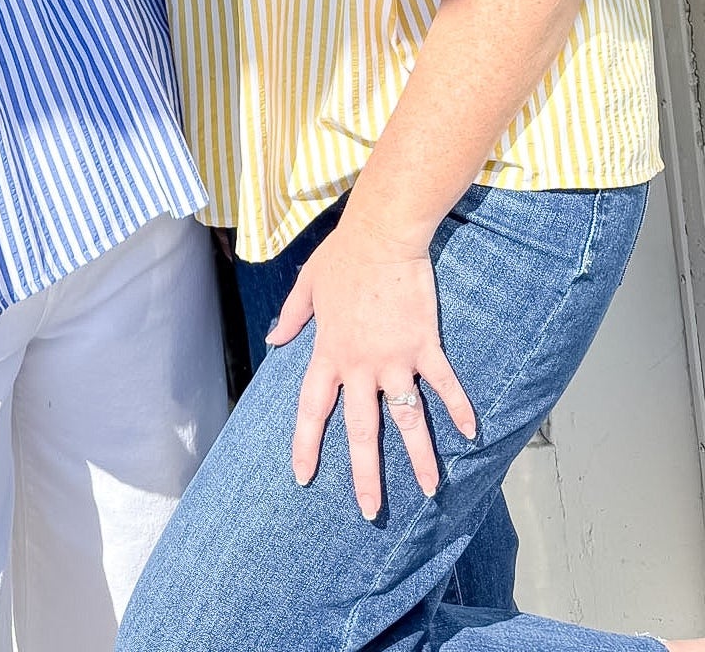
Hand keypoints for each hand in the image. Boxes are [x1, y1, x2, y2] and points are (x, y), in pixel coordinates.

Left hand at [267, 212, 476, 518]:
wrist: (382, 234)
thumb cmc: (343, 254)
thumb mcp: (307, 284)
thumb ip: (292, 316)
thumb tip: (274, 340)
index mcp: (329, 352)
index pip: (313, 408)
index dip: (307, 444)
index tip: (303, 476)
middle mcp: (361, 365)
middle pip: (362, 430)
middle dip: (366, 475)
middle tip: (370, 512)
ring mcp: (395, 358)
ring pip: (408, 419)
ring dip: (420, 457)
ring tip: (430, 491)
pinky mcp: (425, 345)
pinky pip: (444, 384)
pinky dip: (458, 408)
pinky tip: (470, 434)